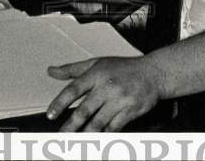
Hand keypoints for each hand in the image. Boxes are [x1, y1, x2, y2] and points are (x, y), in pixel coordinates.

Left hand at [46, 56, 162, 131]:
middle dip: (70, 125)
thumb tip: (50, 71)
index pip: (74, 89)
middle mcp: (107, 86)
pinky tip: (99, 137)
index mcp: (97, 73)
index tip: (50, 115)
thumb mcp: (97, 63)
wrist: (154, 73)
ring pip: (98, 122)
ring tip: (77, 141)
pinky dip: (105, 133)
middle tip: (61, 136)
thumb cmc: (123, 68)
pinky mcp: (130, 110)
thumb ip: (72, 69)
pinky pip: (114, 127)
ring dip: (86, 133)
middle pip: (84, 110)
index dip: (60, 103)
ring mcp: (119, 99)